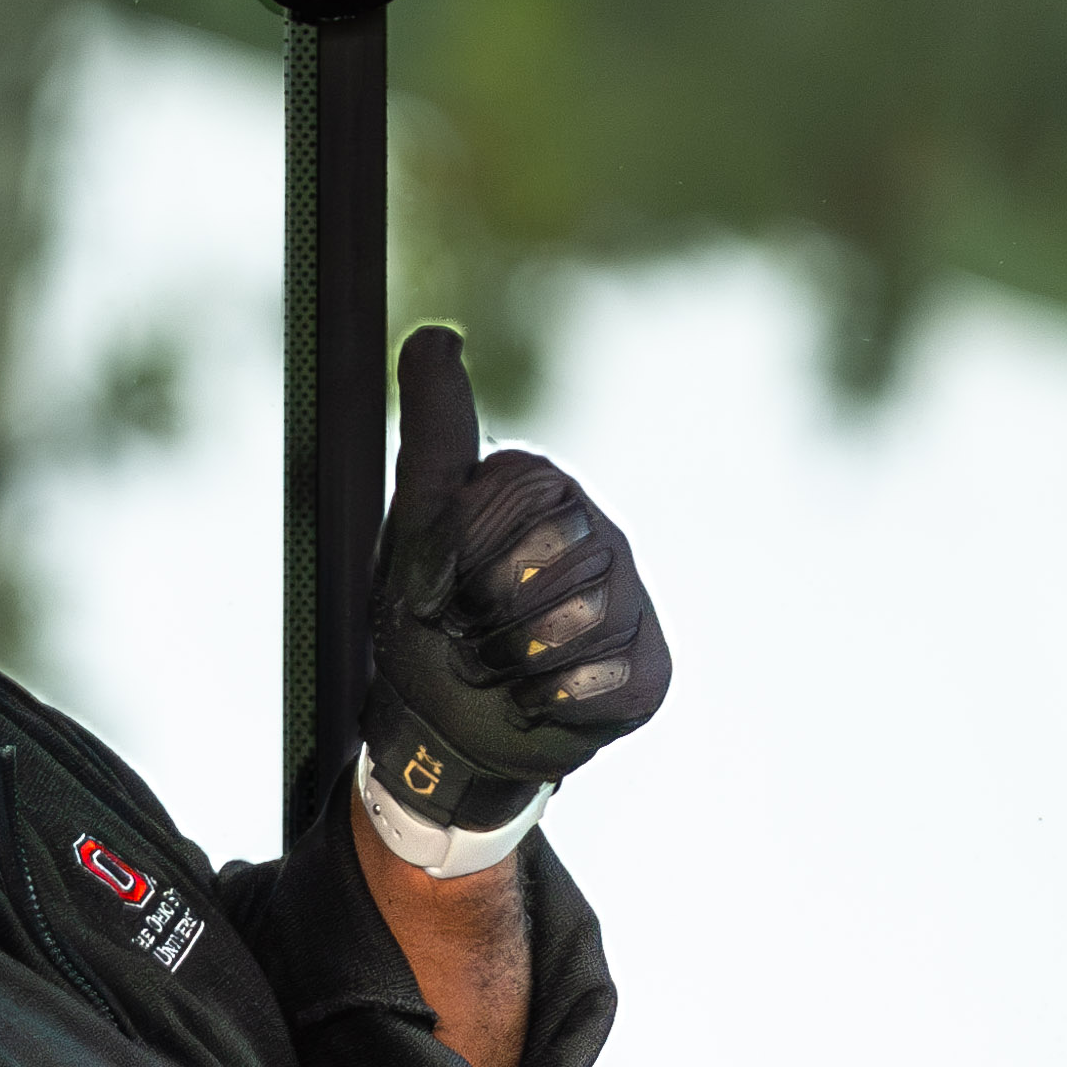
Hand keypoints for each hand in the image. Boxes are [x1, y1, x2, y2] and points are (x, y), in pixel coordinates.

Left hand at [360, 326, 668, 837]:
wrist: (446, 730)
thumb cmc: (427, 623)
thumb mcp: (415, 523)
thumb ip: (434, 433)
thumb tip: (438, 336)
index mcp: (544, 490)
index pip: (515, 495)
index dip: (463, 553)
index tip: (441, 583)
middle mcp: (599, 532)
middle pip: (555, 556)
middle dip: (491, 610)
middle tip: (472, 631)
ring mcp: (632, 598)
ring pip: (586, 615)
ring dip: (518, 659)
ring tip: (504, 667)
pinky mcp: (651, 666)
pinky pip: (613, 675)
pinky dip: (560, 698)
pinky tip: (544, 697)